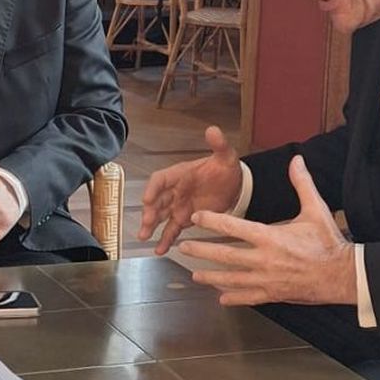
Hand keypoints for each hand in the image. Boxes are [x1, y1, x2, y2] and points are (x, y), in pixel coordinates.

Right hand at [138, 125, 242, 254]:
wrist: (235, 186)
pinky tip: (159, 250)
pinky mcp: (184, 219)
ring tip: (144, 237)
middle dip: (150, 211)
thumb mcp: (225, 156)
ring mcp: (178, 205)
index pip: (161, 179)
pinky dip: (166, 239)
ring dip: (151, 226)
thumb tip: (213, 129)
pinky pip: (172, 229)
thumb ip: (218, 144)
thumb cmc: (226, 169)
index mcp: (181, 173)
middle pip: (157, 200)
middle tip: (146, 222)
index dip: (153, 188)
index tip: (148, 198)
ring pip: (160, 216)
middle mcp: (175, 190)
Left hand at [177, 155, 357, 307]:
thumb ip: (302, 184)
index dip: (212, 222)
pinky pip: (249, 297)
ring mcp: (267, 280)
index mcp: (271, 237)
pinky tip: (221, 298)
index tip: (195, 218)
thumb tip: (296, 159)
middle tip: (183, 247)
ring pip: (232, 279)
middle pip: (225, 256)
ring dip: (211, 277)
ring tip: (194, 275)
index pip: (234, 227)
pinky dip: (234, 298)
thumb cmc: (328, 242)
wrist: (344, 275)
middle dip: (202, 251)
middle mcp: (265, 260)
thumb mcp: (316, 209)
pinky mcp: (274, 294)